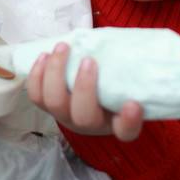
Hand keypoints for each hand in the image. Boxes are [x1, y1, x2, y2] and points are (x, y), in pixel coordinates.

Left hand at [27, 42, 143, 141]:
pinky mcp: (48, 105)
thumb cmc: (114, 85)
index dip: (129, 121)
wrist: (92, 95)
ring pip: (54, 103)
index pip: (126, 131)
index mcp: (116, 123)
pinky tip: (45, 55)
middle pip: (83, 116)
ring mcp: (65, 116)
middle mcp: (90, 125)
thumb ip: (132, 73)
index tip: (133, 105)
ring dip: (55, 73)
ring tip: (63, 48)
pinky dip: (37, 75)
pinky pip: (36, 96)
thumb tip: (143, 48)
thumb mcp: (128, 83)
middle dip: (84, 87)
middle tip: (88, 60)